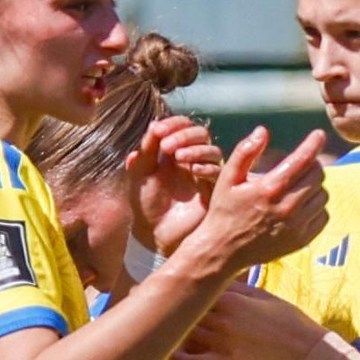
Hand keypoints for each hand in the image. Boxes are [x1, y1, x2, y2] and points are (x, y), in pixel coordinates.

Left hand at [128, 116, 222, 255]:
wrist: (154, 235)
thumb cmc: (146, 205)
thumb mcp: (140, 175)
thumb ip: (146, 151)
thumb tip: (153, 126)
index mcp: (175, 152)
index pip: (182, 127)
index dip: (172, 123)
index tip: (157, 129)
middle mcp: (193, 159)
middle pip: (200, 134)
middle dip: (184, 134)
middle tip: (166, 146)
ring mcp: (205, 174)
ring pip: (213, 151)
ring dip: (196, 149)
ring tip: (178, 157)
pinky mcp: (214, 191)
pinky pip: (218, 173)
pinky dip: (207, 167)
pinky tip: (193, 169)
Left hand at [175, 282, 324, 359]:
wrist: (305, 347)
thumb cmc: (288, 319)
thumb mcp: (262, 295)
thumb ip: (237, 288)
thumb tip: (219, 279)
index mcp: (230, 297)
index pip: (193, 289)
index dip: (181, 292)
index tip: (175, 294)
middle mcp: (222, 316)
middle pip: (184, 310)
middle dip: (174, 311)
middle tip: (168, 314)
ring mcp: (222, 339)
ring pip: (185, 333)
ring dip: (176, 333)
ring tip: (171, 333)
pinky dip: (180, 358)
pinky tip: (177, 355)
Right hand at [185, 127, 328, 272]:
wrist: (223, 251)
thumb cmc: (224, 210)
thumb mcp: (227, 178)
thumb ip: (245, 152)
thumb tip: (263, 130)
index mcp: (269, 188)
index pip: (303, 159)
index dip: (314, 143)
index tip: (319, 134)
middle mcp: (287, 207)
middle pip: (317, 175)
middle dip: (312, 165)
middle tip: (301, 165)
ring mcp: (296, 225)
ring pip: (323, 195)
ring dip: (315, 186)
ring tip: (299, 186)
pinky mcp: (302, 240)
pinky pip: (323, 216)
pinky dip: (316, 207)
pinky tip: (301, 205)